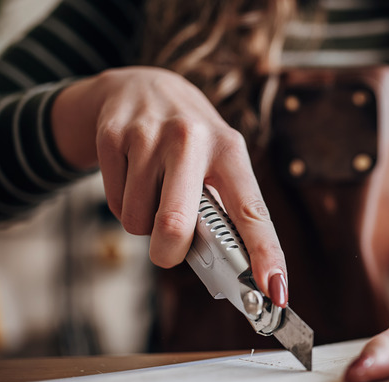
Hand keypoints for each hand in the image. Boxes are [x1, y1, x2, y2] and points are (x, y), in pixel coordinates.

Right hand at [51, 66, 287, 305]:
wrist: (144, 86)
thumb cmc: (193, 142)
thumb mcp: (220, 162)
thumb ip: (223, 211)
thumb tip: (228, 272)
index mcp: (231, 151)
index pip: (252, 211)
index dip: (266, 253)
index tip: (275, 289)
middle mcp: (192, 139)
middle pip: (176, 226)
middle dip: (170, 253)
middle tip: (171, 250)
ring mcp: (149, 135)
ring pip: (138, 222)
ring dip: (145, 226)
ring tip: (156, 193)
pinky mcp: (113, 136)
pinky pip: (115, 204)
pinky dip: (123, 207)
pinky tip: (134, 178)